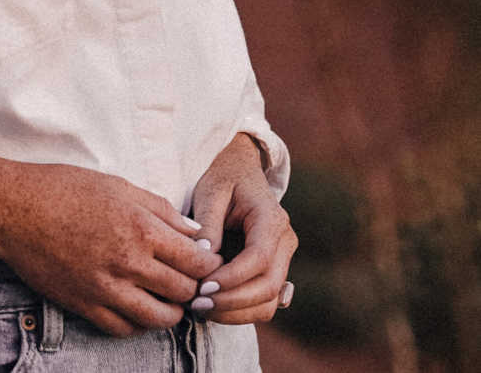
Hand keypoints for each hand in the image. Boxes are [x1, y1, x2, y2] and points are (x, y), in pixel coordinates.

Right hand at [0, 156, 220, 336]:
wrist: (15, 209)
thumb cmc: (65, 188)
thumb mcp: (118, 185)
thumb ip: (161, 210)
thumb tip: (194, 232)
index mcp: (139, 227)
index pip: (195, 259)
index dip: (209, 263)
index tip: (207, 260)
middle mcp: (127, 262)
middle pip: (182, 291)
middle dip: (194, 287)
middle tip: (192, 279)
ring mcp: (105, 288)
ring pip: (158, 318)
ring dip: (171, 311)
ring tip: (170, 298)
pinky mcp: (84, 305)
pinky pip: (124, 329)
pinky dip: (139, 323)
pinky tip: (140, 307)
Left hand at [191, 133, 296, 324]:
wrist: (241, 168)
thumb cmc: (224, 178)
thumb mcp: (210, 192)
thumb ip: (208, 224)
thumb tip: (205, 258)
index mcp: (271, 218)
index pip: (259, 258)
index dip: (233, 278)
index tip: (203, 287)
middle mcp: (285, 241)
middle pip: (269, 285)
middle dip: (232, 301)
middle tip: (197, 304)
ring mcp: (284, 258)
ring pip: (270, 301)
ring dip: (237, 312)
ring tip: (201, 309)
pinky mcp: (275, 270)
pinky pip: (265, 300)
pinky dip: (241, 310)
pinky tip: (214, 307)